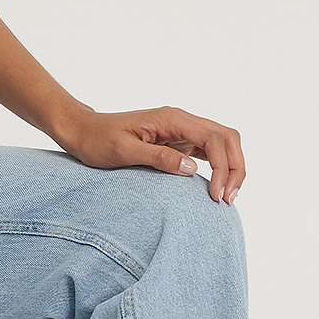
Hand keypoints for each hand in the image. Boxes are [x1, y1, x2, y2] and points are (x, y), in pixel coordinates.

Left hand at [53, 104, 244, 203]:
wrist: (83, 131)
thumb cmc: (98, 140)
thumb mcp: (123, 152)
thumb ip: (158, 158)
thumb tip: (192, 169)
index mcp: (171, 118)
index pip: (213, 138)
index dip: (223, 167)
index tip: (216, 195)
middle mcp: (181, 120)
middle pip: (227, 137)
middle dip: (235, 168)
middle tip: (227, 200)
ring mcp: (182, 130)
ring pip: (222, 143)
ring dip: (231, 168)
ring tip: (225, 197)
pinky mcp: (179, 141)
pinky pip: (209, 151)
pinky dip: (219, 167)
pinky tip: (215, 187)